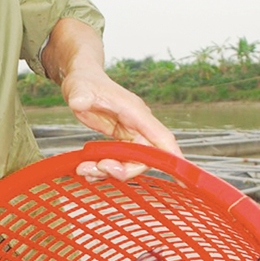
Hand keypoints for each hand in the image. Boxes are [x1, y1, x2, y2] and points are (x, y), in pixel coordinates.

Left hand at [61, 62, 182, 180]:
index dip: (172, 158)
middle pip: (145, 158)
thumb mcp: (79, 87)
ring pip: (130, 163)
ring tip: (83, 169)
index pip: (161, 138)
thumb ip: (80, 95)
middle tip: (97, 168)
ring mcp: (130, 133)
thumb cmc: (84, 80)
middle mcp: (138, 124)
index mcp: (135, 112)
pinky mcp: (121, 139)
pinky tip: (85, 167)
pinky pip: (120, 161)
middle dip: (123, 170)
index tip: (181, 180)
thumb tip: (78, 101)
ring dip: (108, 172)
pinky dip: (103, 169)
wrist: (81, 80)